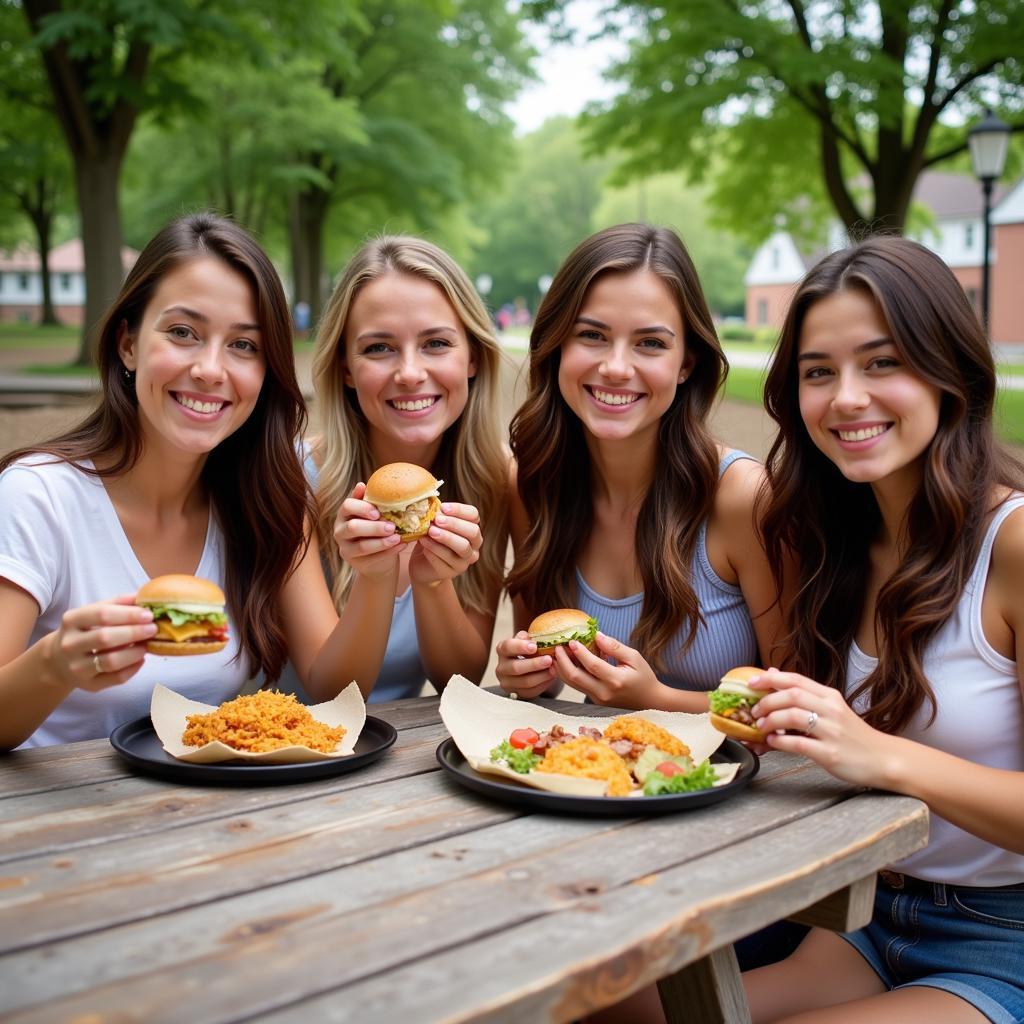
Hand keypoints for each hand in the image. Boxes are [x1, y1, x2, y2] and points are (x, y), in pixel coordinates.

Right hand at [44, 596, 156, 693]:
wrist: (58, 660)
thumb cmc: (83, 631)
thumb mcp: (92, 612)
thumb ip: (117, 603)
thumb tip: (143, 595)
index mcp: (72, 620)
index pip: (102, 614)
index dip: (128, 614)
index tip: (148, 614)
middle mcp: (70, 644)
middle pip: (106, 638)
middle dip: (134, 632)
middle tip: (153, 629)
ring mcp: (77, 667)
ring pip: (111, 661)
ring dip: (135, 652)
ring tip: (147, 644)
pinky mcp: (88, 685)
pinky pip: (116, 679)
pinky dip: (133, 669)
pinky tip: (141, 659)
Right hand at [333, 482, 401, 578]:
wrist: (376, 559)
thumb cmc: (375, 530)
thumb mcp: (372, 514)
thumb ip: (368, 501)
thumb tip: (361, 484)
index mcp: (344, 514)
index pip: (347, 506)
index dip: (362, 508)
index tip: (378, 512)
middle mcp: (340, 531)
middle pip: (353, 527)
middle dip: (374, 527)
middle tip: (392, 526)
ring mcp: (345, 548)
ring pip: (362, 546)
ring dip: (382, 541)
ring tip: (398, 537)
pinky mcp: (354, 563)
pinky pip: (372, 558)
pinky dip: (389, 552)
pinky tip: (402, 545)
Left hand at [409, 502, 481, 585]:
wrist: (421, 565)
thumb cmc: (430, 539)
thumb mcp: (434, 525)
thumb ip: (437, 516)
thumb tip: (433, 506)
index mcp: (471, 530)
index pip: (473, 515)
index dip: (460, 510)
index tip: (443, 507)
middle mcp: (473, 546)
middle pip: (473, 532)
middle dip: (455, 524)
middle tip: (437, 520)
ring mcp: (464, 561)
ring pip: (462, 547)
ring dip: (446, 537)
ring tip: (429, 531)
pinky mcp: (451, 573)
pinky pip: (446, 561)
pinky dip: (434, 550)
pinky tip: (424, 543)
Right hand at [495, 630, 556, 698]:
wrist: (530, 668)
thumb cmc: (530, 651)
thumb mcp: (528, 640)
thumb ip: (530, 638)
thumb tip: (536, 638)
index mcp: (502, 650)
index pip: (507, 647)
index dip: (520, 646)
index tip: (534, 646)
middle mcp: (501, 667)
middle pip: (516, 668)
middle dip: (534, 664)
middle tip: (549, 659)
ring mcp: (508, 683)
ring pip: (525, 682)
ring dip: (542, 675)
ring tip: (554, 669)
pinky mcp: (517, 694)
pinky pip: (532, 691)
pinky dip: (544, 684)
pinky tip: (552, 677)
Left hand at [551, 632, 665, 708]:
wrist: (649, 702)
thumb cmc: (644, 677)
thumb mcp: (634, 657)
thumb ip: (615, 647)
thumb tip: (597, 635)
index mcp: (616, 680)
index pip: (593, 665)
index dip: (580, 652)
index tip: (571, 641)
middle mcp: (604, 692)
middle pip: (576, 677)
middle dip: (563, 661)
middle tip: (557, 647)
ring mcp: (598, 699)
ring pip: (572, 684)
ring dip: (562, 668)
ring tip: (556, 654)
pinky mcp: (594, 700)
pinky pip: (577, 686)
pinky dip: (568, 674)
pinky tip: (564, 663)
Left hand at [747, 668, 899, 787]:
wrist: (883, 759)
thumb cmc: (853, 735)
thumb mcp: (831, 709)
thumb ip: (803, 693)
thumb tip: (773, 673)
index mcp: (830, 696)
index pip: (796, 680)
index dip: (769, 679)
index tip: (751, 684)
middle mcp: (831, 710)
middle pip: (792, 695)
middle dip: (767, 701)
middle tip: (755, 712)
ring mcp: (832, 732)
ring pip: (793, 716)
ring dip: (771, 721)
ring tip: (761, 728)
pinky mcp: (830, 753)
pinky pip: (798, 743)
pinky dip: (780, 742)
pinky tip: (773, 743)